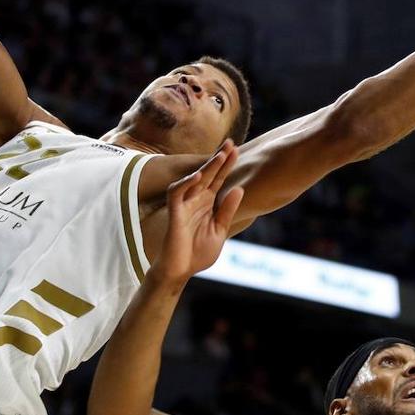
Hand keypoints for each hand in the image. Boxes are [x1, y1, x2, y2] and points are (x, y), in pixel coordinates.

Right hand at [152, 139, 243, 285]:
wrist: (180, 270)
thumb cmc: (197, 253)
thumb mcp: (219, 231)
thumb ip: (227, 211)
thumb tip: (239, 188)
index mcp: (208, 203)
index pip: (219, 180)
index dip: (227, 165)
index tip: (237, 150)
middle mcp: (196, 200)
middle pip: (209, 174)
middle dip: (219, 159)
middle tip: (231, 143)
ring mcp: (185, 204)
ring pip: (195, 180)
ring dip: (207, 167)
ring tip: (220, 156)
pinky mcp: (174, 212)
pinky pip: (177, 192)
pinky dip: (187, 183)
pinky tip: (199, 176)